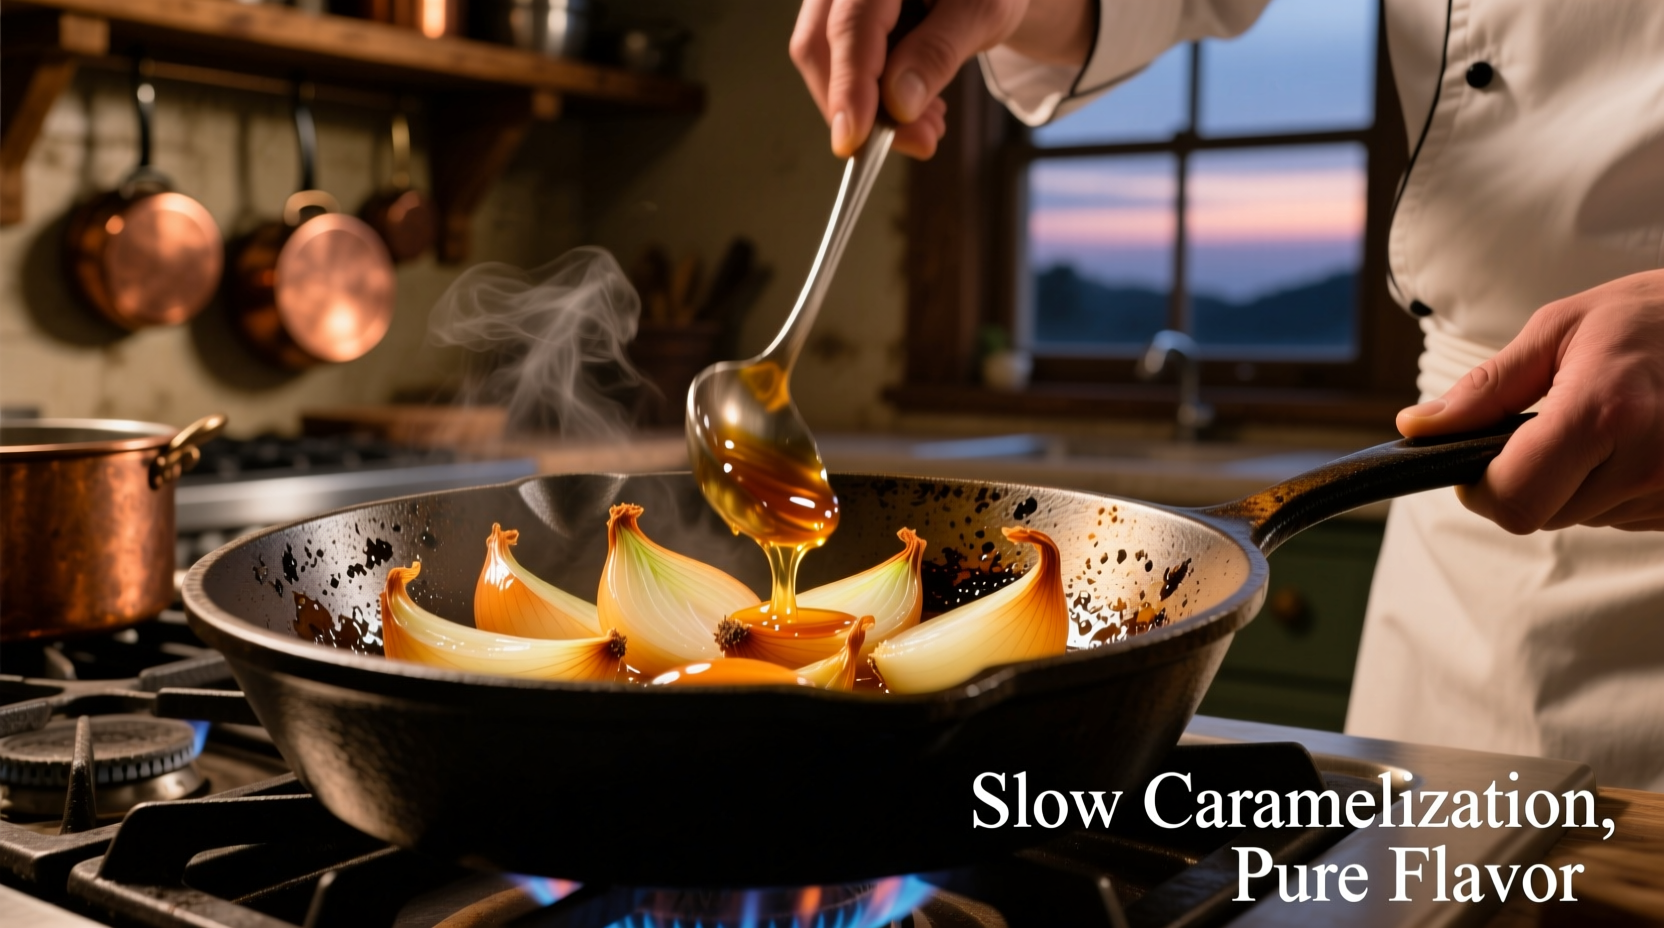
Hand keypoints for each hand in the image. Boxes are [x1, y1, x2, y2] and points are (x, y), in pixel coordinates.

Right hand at [790, 0, 1092, 158]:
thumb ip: (939, 52)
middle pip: (819, 45)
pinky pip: (837, 66)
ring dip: (868, 109)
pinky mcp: (839, 22)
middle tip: (917, 142)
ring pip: (822, 62)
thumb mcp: (982, 13)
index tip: (856, 137)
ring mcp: (835, 1)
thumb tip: (898, 105)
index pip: (851, 24)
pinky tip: (912, 110)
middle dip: (859, 106)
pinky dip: (870, 100)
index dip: (850, 85)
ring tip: (927, 126)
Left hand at [1397, 269, 1663, 532]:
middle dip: (1529, 479)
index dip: (1482, 487)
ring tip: (1608, 423)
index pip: (1515, 498)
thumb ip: (1486, 388)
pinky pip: (1626, 516)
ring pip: (1584, 517)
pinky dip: (1615, 487)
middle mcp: (1648, 462)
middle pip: (1543, 515)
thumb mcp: (1560, 330)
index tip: (1480, 459)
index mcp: (1605, 414)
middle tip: (1554, 425)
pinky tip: (1636, 441)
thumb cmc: (1651, 317)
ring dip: (1576, 482)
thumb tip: (1418, 426)